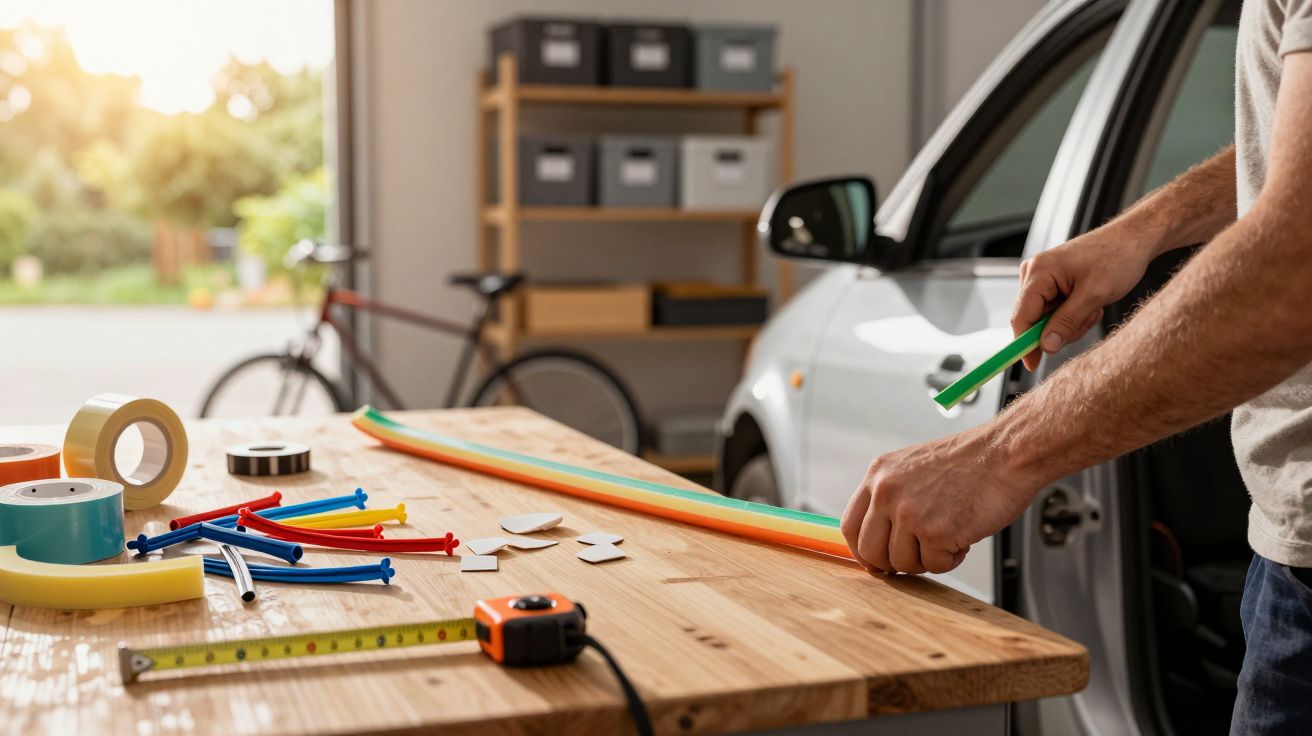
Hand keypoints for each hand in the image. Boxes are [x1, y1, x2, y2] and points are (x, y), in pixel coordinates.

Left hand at [839, 428, 1039, 573]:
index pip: (850, 526)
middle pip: (870, 551)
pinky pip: (934, 566)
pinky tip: (963, 534)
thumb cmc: (970, 461)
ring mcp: (910, 513)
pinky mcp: (935, 532)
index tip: (875, 560)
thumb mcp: (912, 467)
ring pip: (902, 563)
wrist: (1006, 453)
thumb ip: (890, 497)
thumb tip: (878, 537)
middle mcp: (887, 492)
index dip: (863, 550)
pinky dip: (951, 558)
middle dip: (893, 563)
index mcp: (879, 475)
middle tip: (917, 555)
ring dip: (927, 559)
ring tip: (948, 534)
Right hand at [1013, 224, 1154, 369]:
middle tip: (1088, 319)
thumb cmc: (1117, 258)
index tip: (1032, 365)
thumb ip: (1066, 322)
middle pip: (1033, 320)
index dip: (1024, 344)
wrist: (1134, 240)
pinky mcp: (1052, 281)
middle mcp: (1034, 273)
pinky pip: (1054, 310)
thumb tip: (1045, 346)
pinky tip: (1090, 303)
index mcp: (1039, 272)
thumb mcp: (1093, 295)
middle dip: (1060, 328)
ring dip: (1071, 322)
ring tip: (1093, 308)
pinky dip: (1073, 314)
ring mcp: (1042, 277)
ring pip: (1046, 318)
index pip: (1021, 316)